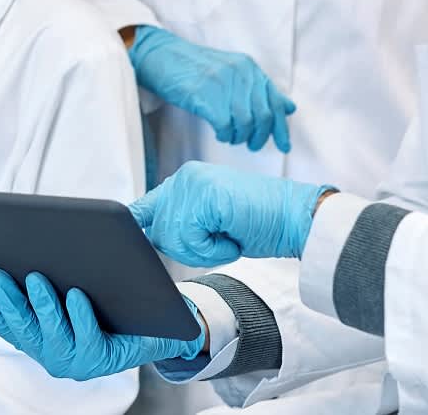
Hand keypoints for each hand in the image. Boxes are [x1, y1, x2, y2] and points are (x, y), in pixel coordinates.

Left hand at [0, 269, 203, 379]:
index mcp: (100, 357)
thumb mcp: (159, 332)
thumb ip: (169, 332)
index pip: (90, 340)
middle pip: (49, 334)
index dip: (81, 319)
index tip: (76, 294)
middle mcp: (69, 361)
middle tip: (32, 276)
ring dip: (5, 304)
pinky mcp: (25, 340)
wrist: (120, 340)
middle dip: (38, 305)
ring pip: (21, 330)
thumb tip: (187, 328)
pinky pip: (3, 326)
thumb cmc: (140, 327)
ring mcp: (43, 351)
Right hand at [128, 26, 295, 151]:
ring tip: (231, 136)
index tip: (283, 145)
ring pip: (246, 123)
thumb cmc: (195, 67)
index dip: (280, 127)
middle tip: (251, 144)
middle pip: (263, 116)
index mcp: (249, 67)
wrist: (161, 56)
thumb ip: (260, 89)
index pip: (275, 102)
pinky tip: (219, 132)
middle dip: (259, 136)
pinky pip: (225, 125)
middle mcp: (239, 73)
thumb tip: (289, 107)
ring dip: (240, 136)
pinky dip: (225, 134)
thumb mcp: (231, 72)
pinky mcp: (203, 95)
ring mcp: (221, 83)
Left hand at [130, 161, 333, 265]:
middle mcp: (184, 176)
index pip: (144, 207)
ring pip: (172, 238)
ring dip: (202, 251)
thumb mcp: (213, 222)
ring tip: (228, 236)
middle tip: (219, 240)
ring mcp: (193, 183)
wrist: (298, 218)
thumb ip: (182, 223)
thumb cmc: (261, 223)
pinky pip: (190, 239)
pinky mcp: (205, 196)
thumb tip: (150, 236)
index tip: (130, 238)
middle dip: (186, 249)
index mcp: (185, 180)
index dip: (137, 227)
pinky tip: (232, 238)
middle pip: (157, 231)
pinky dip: (212, 250)